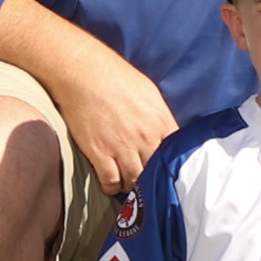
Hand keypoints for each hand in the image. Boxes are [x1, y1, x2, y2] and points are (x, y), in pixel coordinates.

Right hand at [52, 47, 177, 195]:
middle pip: (157, 171)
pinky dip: (112, 187)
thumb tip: (166, 133)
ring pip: (135, 181)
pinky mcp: (99, 153)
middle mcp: (145, 137)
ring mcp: (122, 147)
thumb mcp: (149, 94)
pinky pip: (110, 181)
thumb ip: (160, 117)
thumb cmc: (116, 77)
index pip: (176, 153)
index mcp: (160, 121)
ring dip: (133, 186)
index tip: (168, 169)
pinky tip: (112, 183)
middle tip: (148, 181)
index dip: (172, 163)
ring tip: (130, 183)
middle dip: (154, 178)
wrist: (83, 73)